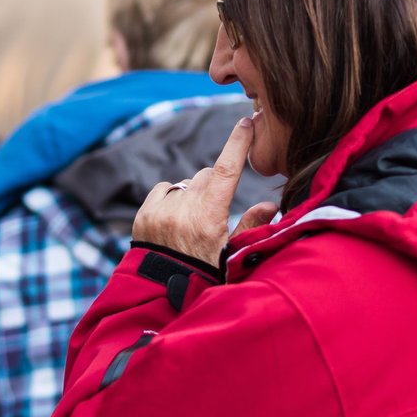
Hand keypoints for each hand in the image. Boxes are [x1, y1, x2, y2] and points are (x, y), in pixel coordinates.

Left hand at [132, 116, 278, 266]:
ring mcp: (161, 211)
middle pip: (205, 176)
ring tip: (191, 225)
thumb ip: (250, 226)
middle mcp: (184, 210)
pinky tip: (174, 219)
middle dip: (213, 185)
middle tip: (214, 212)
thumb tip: (271, 205)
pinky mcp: (144, 215)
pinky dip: (171, 198)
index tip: (246, 122)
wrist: (162, 294)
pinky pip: (163, 190)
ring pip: (185, 185)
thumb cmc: (204, 275)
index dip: (237, 143)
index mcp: (209, 218)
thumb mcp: (231, 254)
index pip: (226, 170)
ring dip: (192, 195)